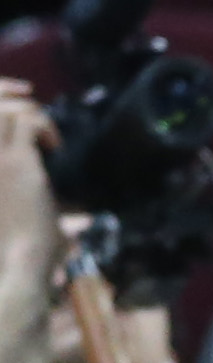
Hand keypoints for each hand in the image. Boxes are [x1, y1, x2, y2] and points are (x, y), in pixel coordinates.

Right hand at [0, 86, 54, 297]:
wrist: (13, 267)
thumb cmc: (10, 251)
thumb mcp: (5, 213)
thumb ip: (12, 191)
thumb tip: (58, 205)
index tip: (18, 106)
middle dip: (5, 95)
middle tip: (29, 99)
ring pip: (5, 111)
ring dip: (28, 112)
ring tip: (45, 134)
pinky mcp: (14, 164)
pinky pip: (30, 122)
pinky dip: (45, 126)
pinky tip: (54, 147)